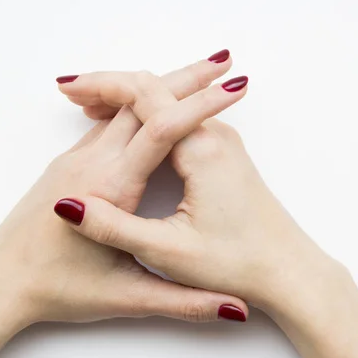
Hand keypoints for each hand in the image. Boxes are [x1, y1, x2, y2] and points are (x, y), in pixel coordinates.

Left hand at [0, 54, 249, 328]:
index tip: (233, 87)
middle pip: (141, 102)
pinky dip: (135, 108)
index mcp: (110, 187)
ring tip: (197, 77)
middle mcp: (91, 162)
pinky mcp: (69, 164)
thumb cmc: (55, 290)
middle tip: (222, 64)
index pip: (161, 129)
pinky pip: (107, 123)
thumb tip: (235, 309)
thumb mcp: (127, 298)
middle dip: (185, 81)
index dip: (201, 105)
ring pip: (122, 109)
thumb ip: (185, 302)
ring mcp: (76, 159)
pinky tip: (151, 108)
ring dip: (159, 90)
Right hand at [55, 71, 348, 316]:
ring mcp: (221, 144)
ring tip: (89, 105)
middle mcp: (215, 137)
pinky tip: (126, 127)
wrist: (287, 271)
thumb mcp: (169, 252)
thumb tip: (69, 206)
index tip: (69, 89)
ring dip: (128, 99)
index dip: (102, 86)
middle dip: (111, 85)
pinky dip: (146, 116)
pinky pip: (179, 119)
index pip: (146, 94)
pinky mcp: (222, 156)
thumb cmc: (238, 264)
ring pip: (168, 101)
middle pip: (157, 88)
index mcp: (202, 151)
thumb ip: (117, 228)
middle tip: (71, 92)